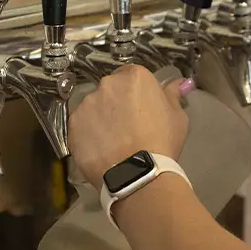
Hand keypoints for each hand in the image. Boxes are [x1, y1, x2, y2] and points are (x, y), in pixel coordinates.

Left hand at [68, 65, 192, 186]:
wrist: (136, 173)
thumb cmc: (162, 141)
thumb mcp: (177, 117)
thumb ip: (172, 95)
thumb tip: (177, 83)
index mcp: (134, 77)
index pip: (132, 75)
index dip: (135, 93)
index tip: (140, 108)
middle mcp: (107, 84)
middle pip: (111, 89)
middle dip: (117, 103)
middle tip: (127, 125)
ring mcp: (87, 104)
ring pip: (94, 107)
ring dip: (101, 118)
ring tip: (112, 140)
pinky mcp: (72, 124)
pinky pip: (82, 125)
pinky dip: (89, 134)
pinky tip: (100, 149)